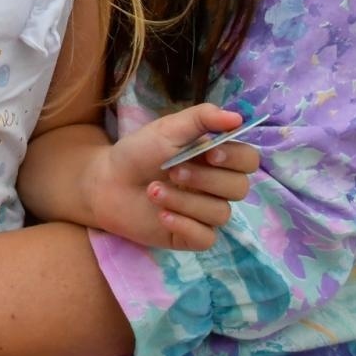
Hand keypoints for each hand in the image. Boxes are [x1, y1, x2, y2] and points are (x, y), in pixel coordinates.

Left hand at [84, 104, 259, 250]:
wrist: (106, 181)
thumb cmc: (138, 152)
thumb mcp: (168, 128)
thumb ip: (202, 118)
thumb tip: (238, 117)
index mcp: (216, 158)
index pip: (248, 161)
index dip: (235, 158)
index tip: (209, 153)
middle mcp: (216, 187)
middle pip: (239, 188)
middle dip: (205, 179)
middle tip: (172, 171)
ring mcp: (205, 213)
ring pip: (220, 213)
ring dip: (185, 201)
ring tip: (153, 190)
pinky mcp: (190, 236)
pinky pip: (206, 238)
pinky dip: (184, 225)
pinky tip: (161, 214)